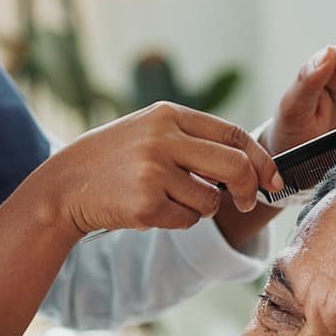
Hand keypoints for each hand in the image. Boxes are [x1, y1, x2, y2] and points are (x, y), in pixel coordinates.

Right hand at [28, 102, 282, 240]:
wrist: (63, 186)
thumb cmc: (114, 161)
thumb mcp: (150, 133)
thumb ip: (193, 141)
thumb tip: (249, 166)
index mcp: (167, 114)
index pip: (232, 134)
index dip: (260, 159)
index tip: (272, 179)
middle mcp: (162, 138)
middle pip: (233, 166)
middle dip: (248, 188)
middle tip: (246, 202)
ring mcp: (152, 171)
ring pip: (210, 200)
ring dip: (200, 207)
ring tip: (168, 198)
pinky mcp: (145, 204)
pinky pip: (186, 220)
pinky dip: (176, 221)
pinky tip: (149, 209)